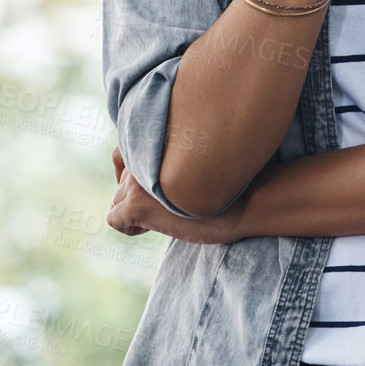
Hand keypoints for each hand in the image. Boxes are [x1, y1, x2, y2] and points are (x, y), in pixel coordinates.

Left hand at [109, 145, 244, 244]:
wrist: (249, 199)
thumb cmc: (233, 181)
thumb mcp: (198, 157)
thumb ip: (172, 157)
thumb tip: (153, 172)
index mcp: (158, 137)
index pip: (124, 152)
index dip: (141, 172)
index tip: (161, 185)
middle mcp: (143, 154)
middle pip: (124, 179)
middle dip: (142, 194)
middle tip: (172, 204)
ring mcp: (138, 179)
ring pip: (119, 199)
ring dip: (138, 209)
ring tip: (169, 214)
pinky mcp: (137, 204)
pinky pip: (115, 219)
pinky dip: (130, 228)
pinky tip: (155, 226)